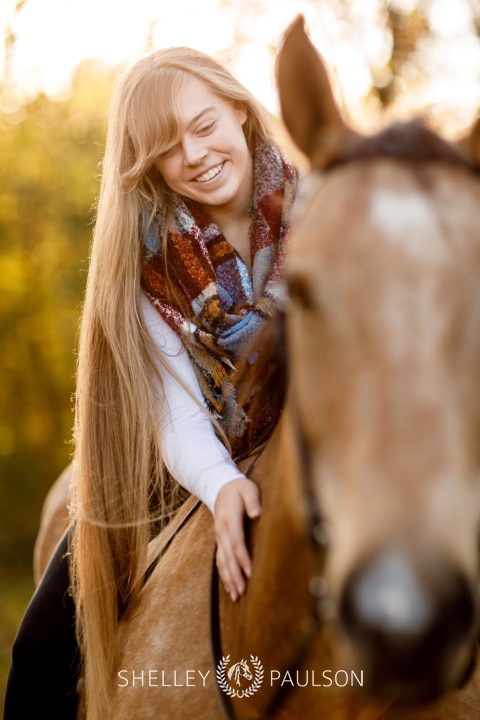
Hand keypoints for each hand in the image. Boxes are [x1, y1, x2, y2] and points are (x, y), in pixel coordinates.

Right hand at [214, 477, 260, 601]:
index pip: (236, 541)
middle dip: (235, 574)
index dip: (242, 557)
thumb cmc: (239, 489)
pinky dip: (224, 575)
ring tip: (237, 595)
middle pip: (228, 556)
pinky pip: (220, 560)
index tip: (250, 571)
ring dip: (229, 579)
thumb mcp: (248, 489)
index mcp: (229, 519)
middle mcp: (221, 530)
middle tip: (243, 591)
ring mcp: (219, 537)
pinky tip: (229, 588)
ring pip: (222, 561)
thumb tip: (257, 514)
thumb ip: (253, 500)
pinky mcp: (220, 541)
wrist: (220, 487)